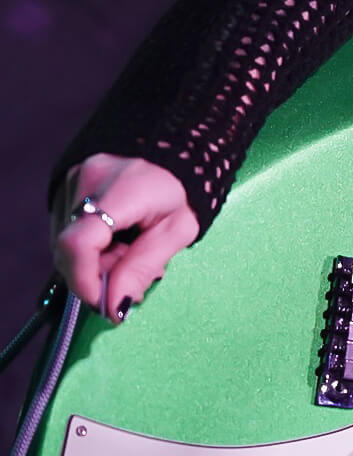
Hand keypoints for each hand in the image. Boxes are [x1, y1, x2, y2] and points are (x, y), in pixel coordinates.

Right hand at [51, 154, 197, 321]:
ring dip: (94, 259)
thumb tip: (114, 306)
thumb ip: (143, 267)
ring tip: (128, 248)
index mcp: (122, 190)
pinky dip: (89, 245)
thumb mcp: (178, 231)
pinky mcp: (66, 184)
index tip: (104, 304)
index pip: (80, 243)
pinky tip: (115, 238)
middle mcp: (87, 181)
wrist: (177, 149)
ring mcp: (72, 180)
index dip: (85, 281)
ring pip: (65, 242)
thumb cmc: (183, 190)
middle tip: (130, 272)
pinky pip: (66, 229)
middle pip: (71, 249)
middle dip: (97, 273)